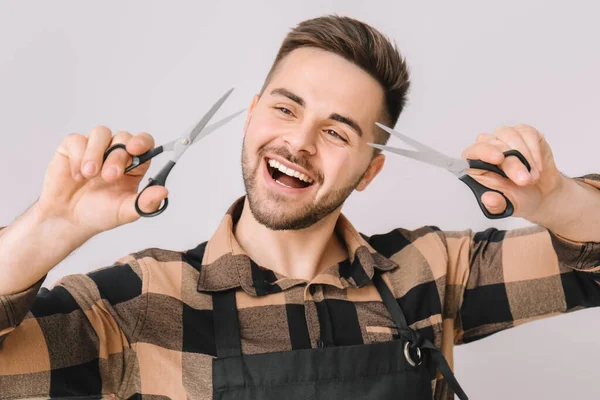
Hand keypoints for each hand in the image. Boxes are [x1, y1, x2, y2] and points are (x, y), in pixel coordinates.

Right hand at [37, 126, 167, 235]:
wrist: (69, 219)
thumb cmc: (99, 213)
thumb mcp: (126, 212)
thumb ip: (146, 202)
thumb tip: (164, 192)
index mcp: (134, 165)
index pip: (144, 143)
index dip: (142, 141)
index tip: (134, 148)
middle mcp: (116, 153)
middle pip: (123, 138)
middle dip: (117, 157)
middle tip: (108, 177)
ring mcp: (95, 148)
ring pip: (101, 133)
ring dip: (96, 153)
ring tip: (89, 175)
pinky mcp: (72, 147)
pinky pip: (77, 139)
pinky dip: (77, 157)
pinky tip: (77, 175)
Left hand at [461, 124, 565, 218]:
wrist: (542, 194)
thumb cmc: (518, 197)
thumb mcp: (506, 207)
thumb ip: (495, 205)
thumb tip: (487, 199)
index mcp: (476, 165)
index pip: (473, 152)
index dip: (484, 152)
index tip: (499, 159)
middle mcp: (488, 148)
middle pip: (494, 144)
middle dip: (512, 163)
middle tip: (525, 180)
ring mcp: (505, 138)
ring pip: (509, 135)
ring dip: (525, 156)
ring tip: (533, 177)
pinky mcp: (524, 133)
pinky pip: (527, 133)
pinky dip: (534, 150)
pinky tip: (538, 166)